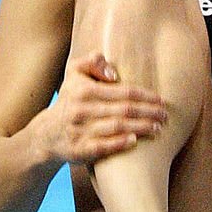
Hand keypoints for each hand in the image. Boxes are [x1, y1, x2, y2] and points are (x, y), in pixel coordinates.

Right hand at [42, 52, 167, 164]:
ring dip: (140, 127)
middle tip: (165, 115)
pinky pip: (102, 146)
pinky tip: (135, 140)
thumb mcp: (73, 74)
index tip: (161, 100)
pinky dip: (119, 143)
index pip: (123, 91)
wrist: (46, 135)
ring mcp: (80, 131)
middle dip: (149, 112)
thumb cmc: (70, 101)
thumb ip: (91, 61)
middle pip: (124, 109)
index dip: (145, 96)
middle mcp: (82, 110)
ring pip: (117, 127)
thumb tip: (114, 72)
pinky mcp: (79, 150)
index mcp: (84, 90)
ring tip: (158, 128)